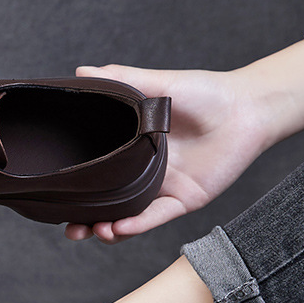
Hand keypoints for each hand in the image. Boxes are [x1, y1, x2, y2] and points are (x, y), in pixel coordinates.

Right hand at [68, 38, 303, 242]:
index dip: (78, 191)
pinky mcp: (183, 200)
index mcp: (132, 150)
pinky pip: (155, 218)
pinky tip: (118, 228)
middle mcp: (143, 174)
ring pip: (129, 219)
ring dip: (107, 229)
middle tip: (70, 229)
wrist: (247, 106)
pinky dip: (136, 226)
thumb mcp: (156, 83)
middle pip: (108, 206)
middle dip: (86, 222)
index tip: (57, 199)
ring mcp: (162, 189)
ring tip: (93, 230)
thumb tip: (81, 72)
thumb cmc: (205, 92)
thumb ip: (120, 80)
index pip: (98, 176)